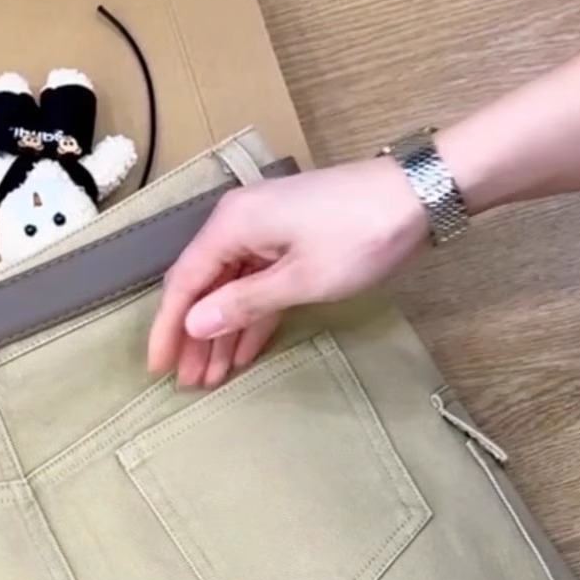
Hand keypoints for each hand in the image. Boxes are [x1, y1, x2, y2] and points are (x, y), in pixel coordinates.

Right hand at [147, 157, 428, 386]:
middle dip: (194, 337)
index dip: (168, 329)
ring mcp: (266, 232)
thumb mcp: (300, 279)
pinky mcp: (291, 242)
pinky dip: (250, 317)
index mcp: (232, 226)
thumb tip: (194, 324)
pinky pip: (258, 285)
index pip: (184, 284)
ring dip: (221, 332)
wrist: (421, 196)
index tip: (158, 368)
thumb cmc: (360, 234)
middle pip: (203, 288)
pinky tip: (243, 351)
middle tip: (188, 383)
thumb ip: (243, 304)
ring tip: (212, 377)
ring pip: (230, 290)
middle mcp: (240, 224)